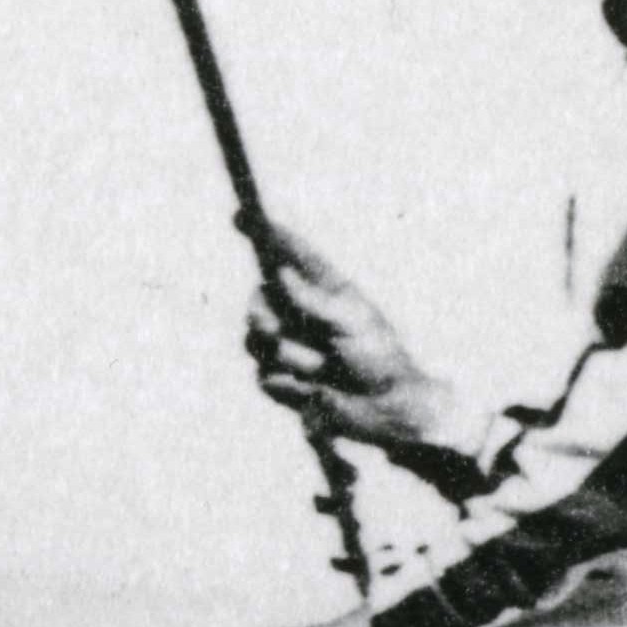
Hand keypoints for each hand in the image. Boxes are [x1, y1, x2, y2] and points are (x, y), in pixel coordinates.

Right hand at [240, 225, 479, 469]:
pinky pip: (265, 378)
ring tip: (324, 369)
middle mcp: (300, 313)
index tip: (241, 216)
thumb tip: (283, 275)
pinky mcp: (282, 380)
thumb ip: (314, 299)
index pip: (289, 253)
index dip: (264, 233)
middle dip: (265, 319)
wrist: (384, 410)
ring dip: (293, 359)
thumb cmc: (378, 359)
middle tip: (278, 329)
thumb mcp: (352, 322)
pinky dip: (290, 386)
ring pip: (256, 344)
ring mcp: (289, 346)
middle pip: (257, 303)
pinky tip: (315, 390)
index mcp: (322, 290)